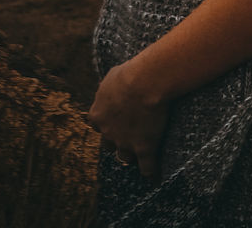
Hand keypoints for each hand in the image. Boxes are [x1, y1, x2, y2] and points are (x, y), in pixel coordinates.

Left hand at [87, 57, 170, 184]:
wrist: (145, 82)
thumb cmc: (130, 73)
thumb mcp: (112, 76)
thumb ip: (109, 86)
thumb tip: (113, 83)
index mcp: (97, 114)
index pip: (97, 124)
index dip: (107, 123)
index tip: (115, 120)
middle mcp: (108, 132)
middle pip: (109, 144)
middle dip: (117, 141)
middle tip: (128, 137)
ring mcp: (125, 142)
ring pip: (125, 156)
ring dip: (131, 155)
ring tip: (139, 157)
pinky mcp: (144, 147)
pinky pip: (147, 166)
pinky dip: (150, 171)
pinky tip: (154, 177)